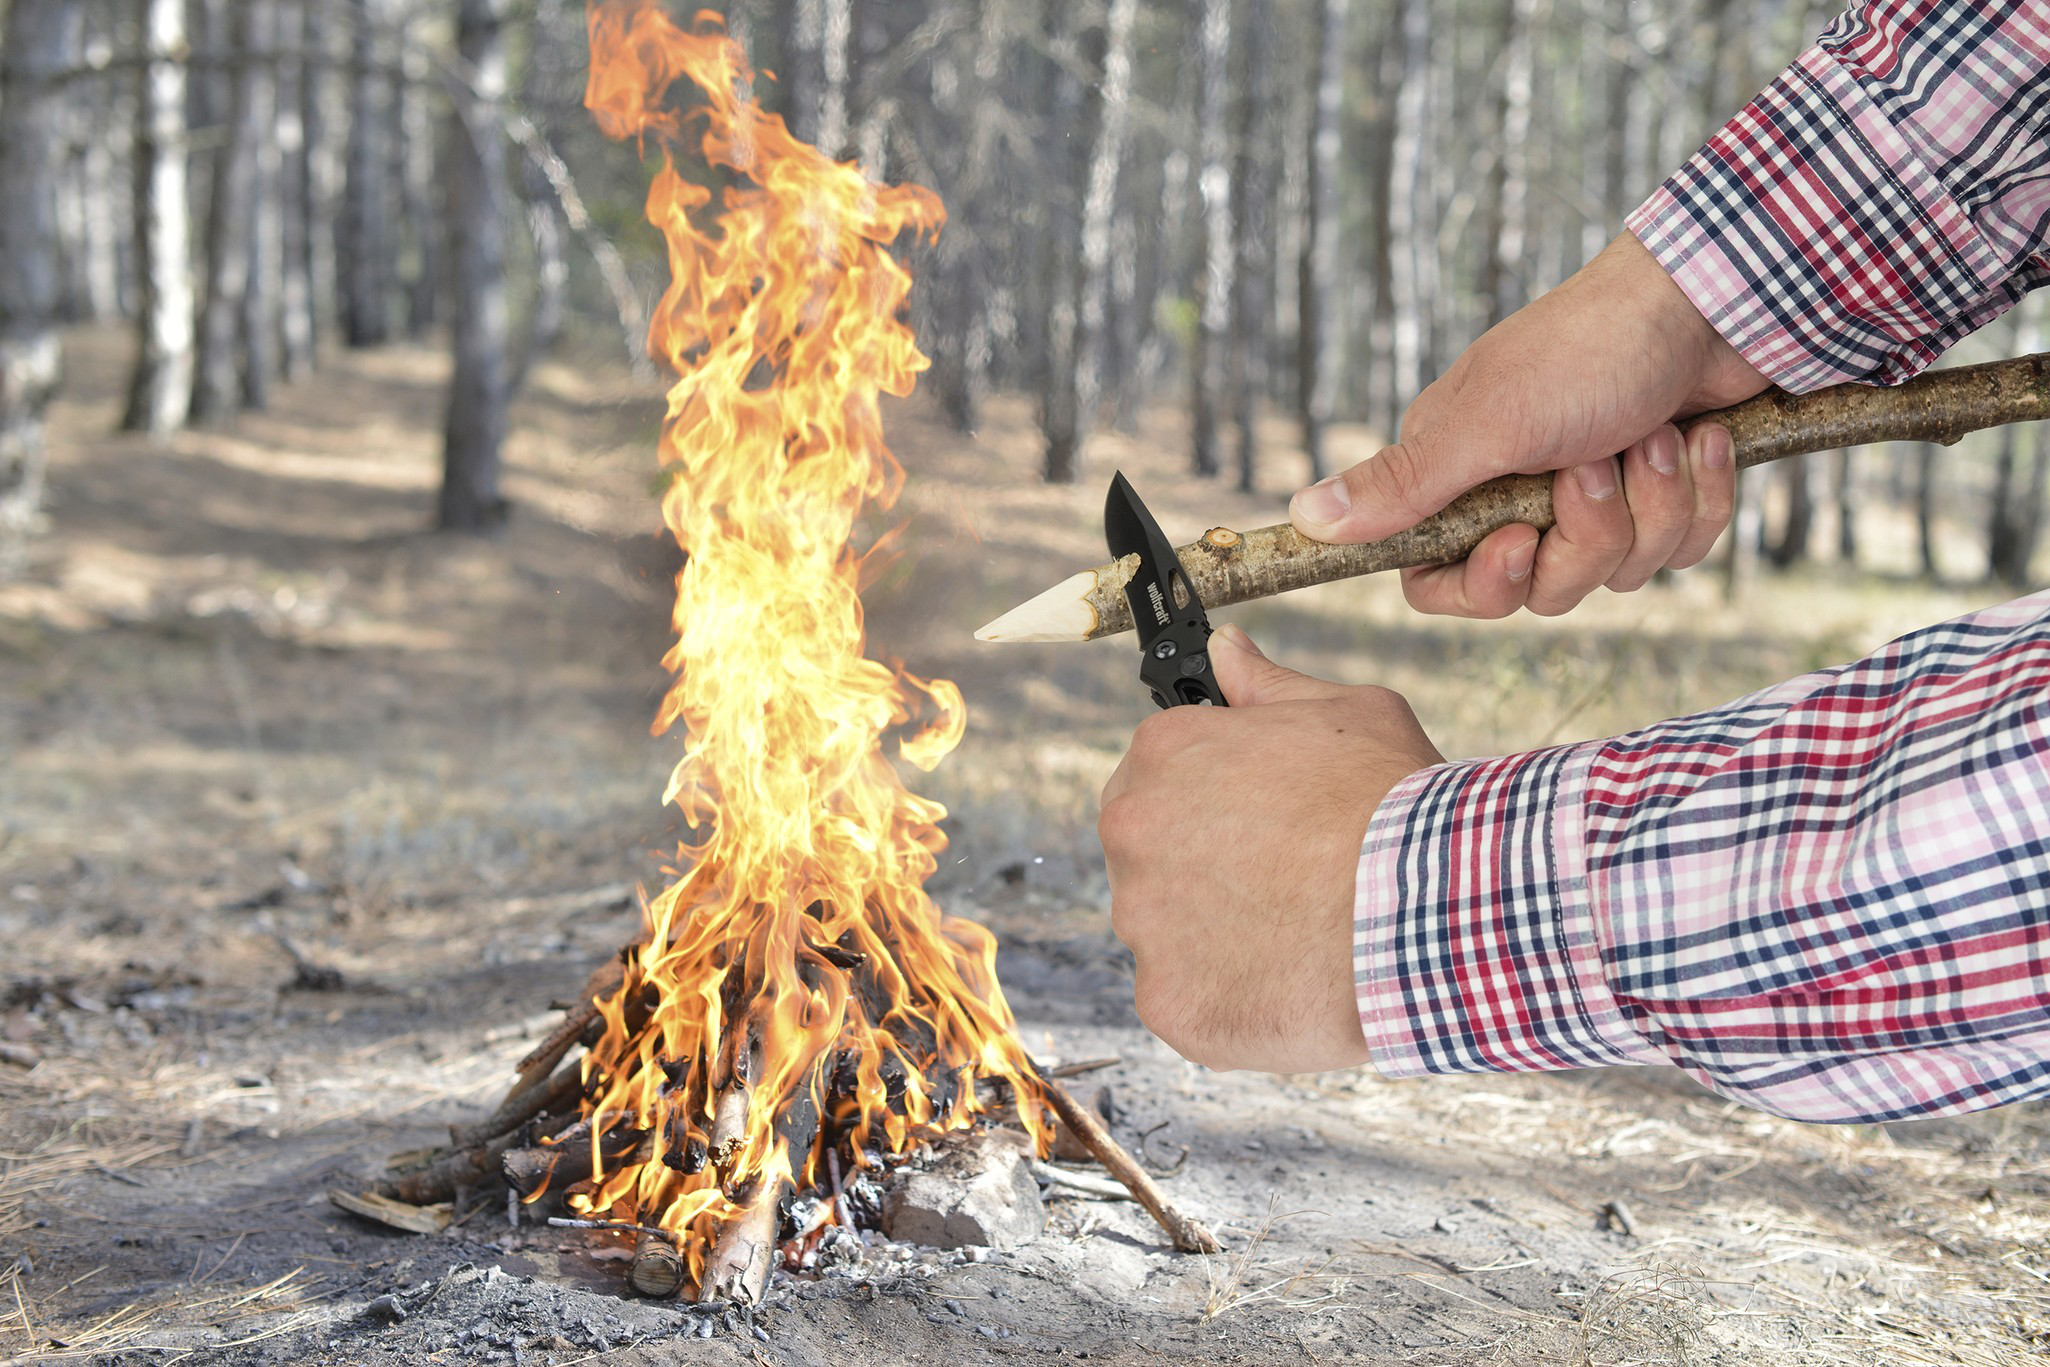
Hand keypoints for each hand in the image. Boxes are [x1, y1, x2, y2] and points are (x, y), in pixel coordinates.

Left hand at [1098, 626, 1442, 1072]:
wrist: (1430, 910)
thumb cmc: (1393, 803)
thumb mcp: (1346, 712)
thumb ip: (1267, 686)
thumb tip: (1224, 651)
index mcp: (1163, 753)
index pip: (1160, 775)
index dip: (1216, 801)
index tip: (1263, 822)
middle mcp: (1132, 831)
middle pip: (1152, 853)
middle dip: (1206, 866)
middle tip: (1284, 881)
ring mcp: (1143, 922)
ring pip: (1166, 930)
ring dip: (1216, 933)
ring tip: (1298, 933)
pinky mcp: (1166, 1000)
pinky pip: (1183, 998)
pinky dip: (1228, 998)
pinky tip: (1288, 981)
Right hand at [1289, 233, 1772, 617]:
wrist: (1715, 302)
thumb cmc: (1591, 348)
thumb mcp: (1487, 424)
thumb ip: (1401, 484)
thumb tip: (1305, 516)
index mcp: (1459, 474)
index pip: (1438, 580)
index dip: (1483, 584)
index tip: (1520, 544)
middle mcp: (1517, 491)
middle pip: (1538, 589)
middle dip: (1585, 537)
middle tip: (1595, 466)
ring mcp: (1592, 496)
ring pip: (1615, 572)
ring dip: (1650, 506)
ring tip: (1656, 438)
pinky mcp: (1659, 494)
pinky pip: (1678, 548)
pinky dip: (1697, 495)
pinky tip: (1699, 438)